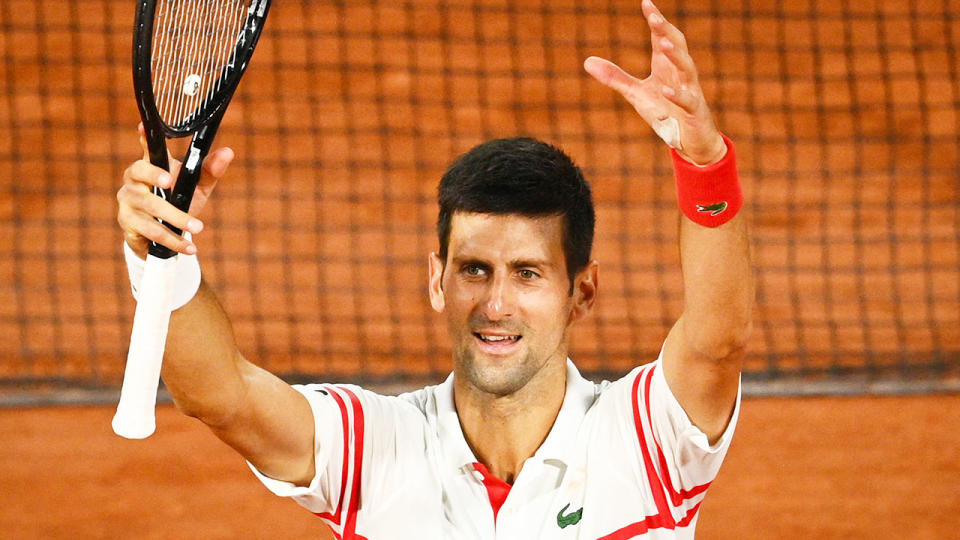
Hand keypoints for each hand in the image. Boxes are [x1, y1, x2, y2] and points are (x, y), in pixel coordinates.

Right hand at [117, 123, 233, 257]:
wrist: (162, 235)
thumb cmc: (179, 201)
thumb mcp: (196, 187)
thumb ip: (210, 171)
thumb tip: (228, 152)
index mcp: (150, 165)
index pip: (147, 148)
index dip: (144, 137)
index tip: (143, 127)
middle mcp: (134, 179)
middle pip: (141, 172)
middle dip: (156, 176)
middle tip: (171, 182)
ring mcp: (128, 201)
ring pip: (151, 207)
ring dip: (177, 219)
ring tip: (198, 228)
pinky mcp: (128, 223)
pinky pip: (152, 232)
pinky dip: (174, 240)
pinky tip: (190, 248)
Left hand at [583, 0, 724, 164]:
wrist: (691, 140)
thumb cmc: (666, 113)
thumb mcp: (636, 94)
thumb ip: (615, 77)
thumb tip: (587, 61)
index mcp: (667, 66)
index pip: (662, 38)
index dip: (655, 21)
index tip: (646, 3)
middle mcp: (680, 74)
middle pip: (677, 46)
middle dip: (666, 31)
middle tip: (654, 17)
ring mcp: (690, 91)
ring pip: (687, 68)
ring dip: (676, 56)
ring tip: (662, 44)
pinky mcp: (693, 111)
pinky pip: (687, 100)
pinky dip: (677, 94)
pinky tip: (665, 89)